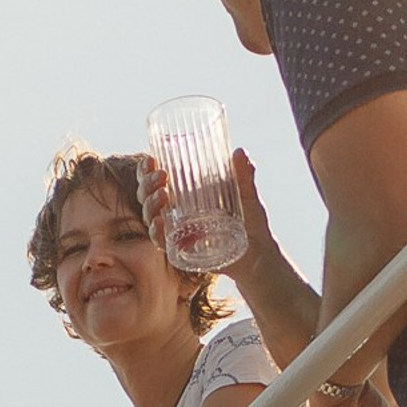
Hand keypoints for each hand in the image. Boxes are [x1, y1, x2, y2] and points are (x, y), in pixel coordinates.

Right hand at [142, 149, 309, 290]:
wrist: (260, 255)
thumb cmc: (252, 224)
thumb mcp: (247, 196)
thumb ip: (244, 176)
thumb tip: (240, 151)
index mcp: (185, 197)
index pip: (157, 181)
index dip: (147, 172)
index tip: (150, 160)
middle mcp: (176, 214)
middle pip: (148, 197)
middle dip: (147, 185)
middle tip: (161, 176)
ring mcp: (177, 233)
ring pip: (151, 217)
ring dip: (151, 205)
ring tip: (163, 194)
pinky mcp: (181, 251)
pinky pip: (161, 242)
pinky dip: (157, 232)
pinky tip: (159, 222)